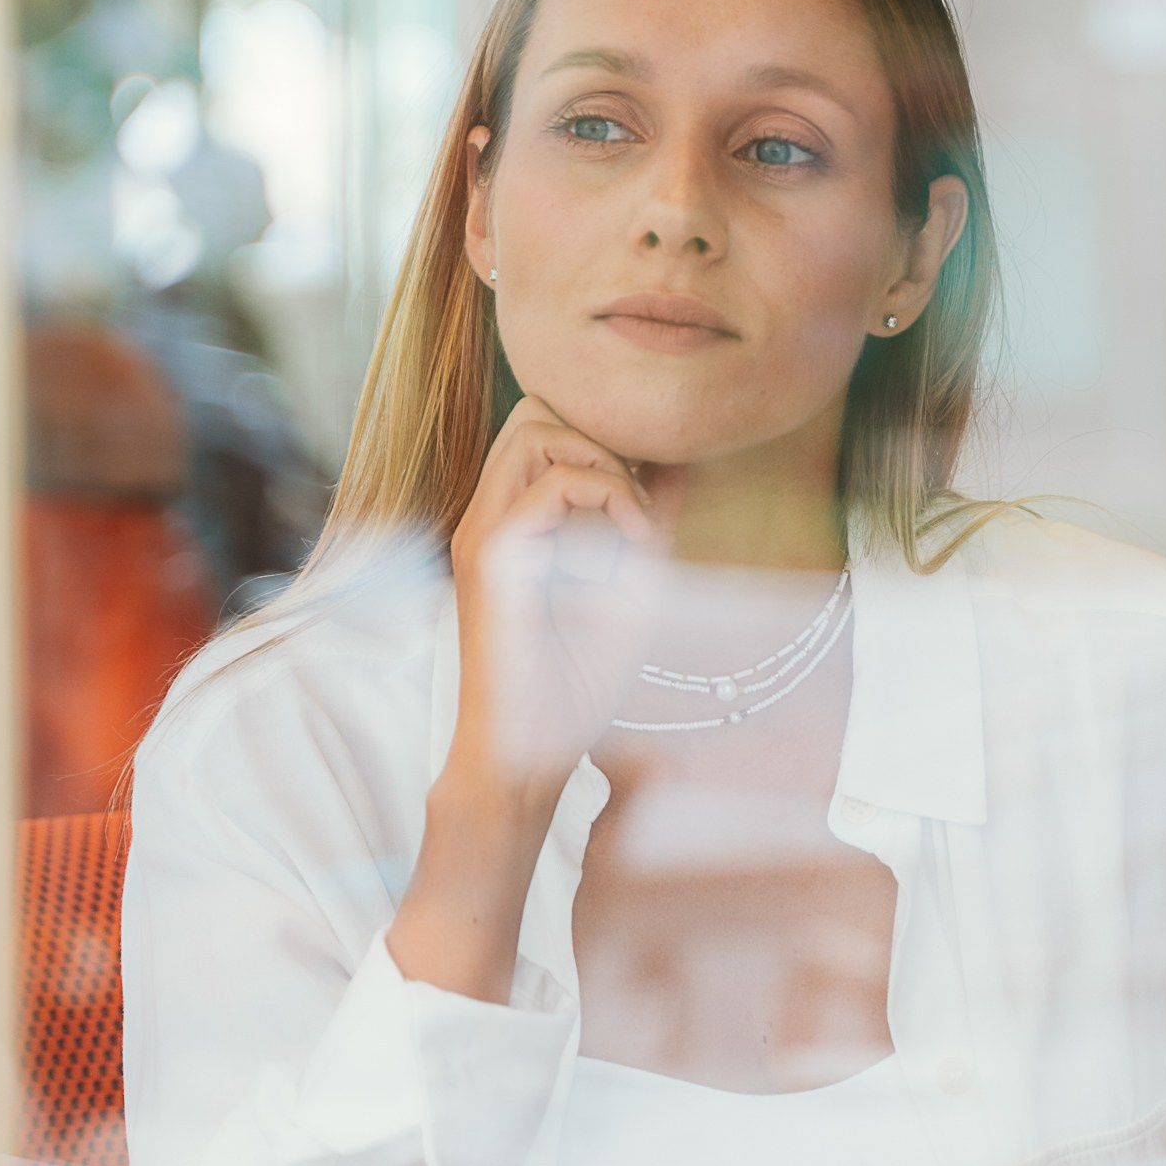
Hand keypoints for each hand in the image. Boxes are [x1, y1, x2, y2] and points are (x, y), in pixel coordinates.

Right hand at [448, 395, 678, 801]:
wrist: (532, 752)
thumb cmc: (577, 682)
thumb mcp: (634, 586)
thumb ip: (649, 522)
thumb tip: (682, 458)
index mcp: (513, 522)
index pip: (545, 429)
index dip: (604, 441)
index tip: (651, 497)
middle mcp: (490, 517)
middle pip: (534, 414)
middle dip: (600, 438)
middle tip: (640, 503)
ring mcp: (484, 532)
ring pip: (534, 429)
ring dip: (603, 460)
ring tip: (637, 520)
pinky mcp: (492, 556)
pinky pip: (553, 485)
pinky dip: (609, 496)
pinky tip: (637, 541)